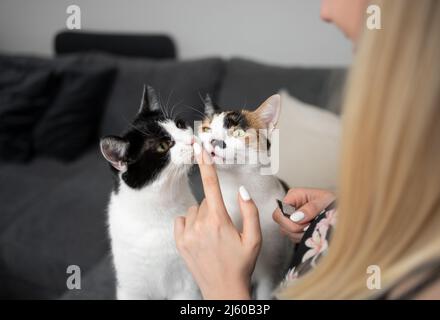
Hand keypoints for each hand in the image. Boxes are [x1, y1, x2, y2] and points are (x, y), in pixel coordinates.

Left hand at [174, 144, 261, 299]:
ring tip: (212, 236)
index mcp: (219, 221)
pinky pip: (182, 220)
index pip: (211, 185)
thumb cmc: (241, 264)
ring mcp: (187, 234)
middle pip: (206, 201)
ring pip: (194, 210)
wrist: (223, 289)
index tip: (200, 148)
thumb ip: (250, 211)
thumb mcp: (254, 239)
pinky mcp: (179, 242)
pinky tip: (199, 236)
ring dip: (203, 216)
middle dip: (215, 208)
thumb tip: (242, 191)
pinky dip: (190, 223)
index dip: (206, 164)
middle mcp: (200, 225)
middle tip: (224, 228)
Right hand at [272, 188, 334, 242]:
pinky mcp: (295, 227)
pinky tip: (312, 231)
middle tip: (311, 226)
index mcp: (294, 196)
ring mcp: (291, 217)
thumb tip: (296, 217)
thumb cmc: (333, 201)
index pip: (279, 212)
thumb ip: (311, 208)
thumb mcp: (325, 201)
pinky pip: (292, 237)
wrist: (341, 209)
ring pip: (286, 232)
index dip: (289, 221)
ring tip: (314, 227)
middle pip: (281, 224)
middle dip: (296, 229)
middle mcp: (290, 207)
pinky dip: (302, 237)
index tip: (305, 222)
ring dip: (300, 234)